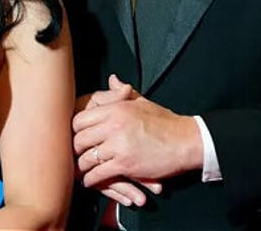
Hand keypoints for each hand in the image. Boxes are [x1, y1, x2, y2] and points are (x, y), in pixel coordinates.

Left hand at [75, 78, 160, 205]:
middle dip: (75, 149)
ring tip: (81, 170)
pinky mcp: (125, 164)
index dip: (75, 130)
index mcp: (116, 108)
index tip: (76, 136)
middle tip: (76, 155)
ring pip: (86, 158)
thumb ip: (123, 93)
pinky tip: (91, 180)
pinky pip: (98, 174)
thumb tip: (113, 79)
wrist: (185, 141)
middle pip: (79, 139)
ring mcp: (118, 145)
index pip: (80, 119)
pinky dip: (92, 179)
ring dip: (82, 167)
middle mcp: (114, 125)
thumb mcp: (142, 102)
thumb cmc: (165, 122)